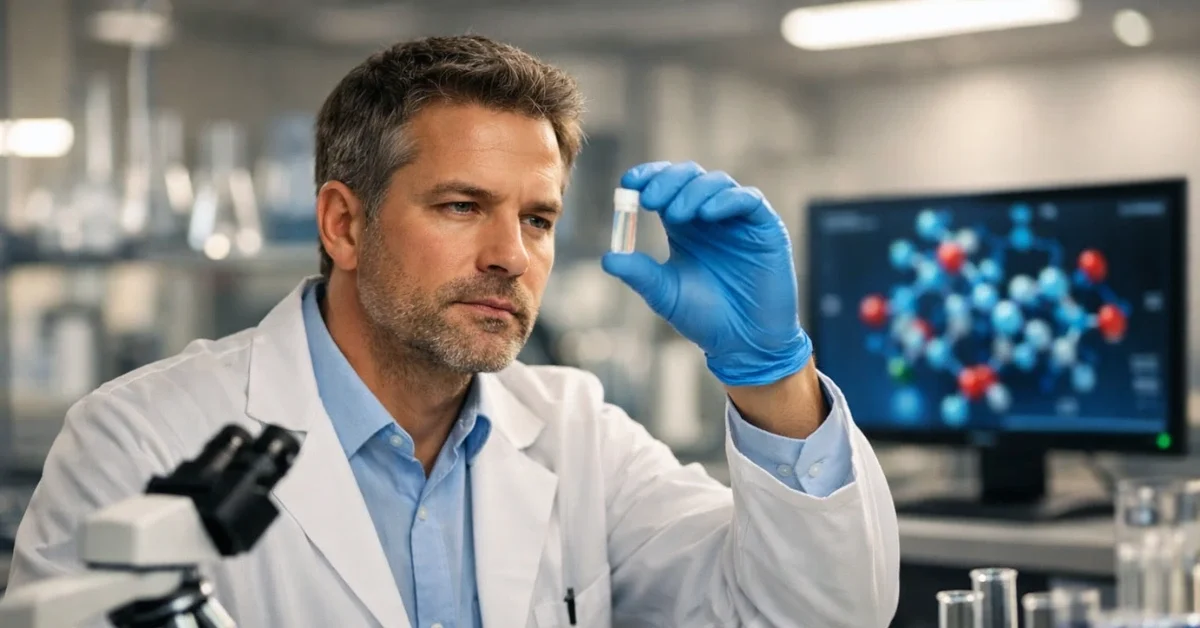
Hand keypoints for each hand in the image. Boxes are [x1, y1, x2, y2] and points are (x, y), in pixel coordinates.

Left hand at [601, 161, 811, 386]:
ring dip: (692, 191)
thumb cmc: (705, 318)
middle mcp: (710, 216)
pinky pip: (749, 200)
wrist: (743, 343)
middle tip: (649, 199)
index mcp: (684, 226)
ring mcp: (738, 220)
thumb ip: (639, 274)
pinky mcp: (765, 227)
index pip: (665, 187)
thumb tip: (608, 258)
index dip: (648, 177)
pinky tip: (707, 214)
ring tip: (675, 215)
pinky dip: (726, 200)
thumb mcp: (666, 294)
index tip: (628, 183)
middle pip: (689, 176)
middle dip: (667, 181)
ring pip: (717, 182)